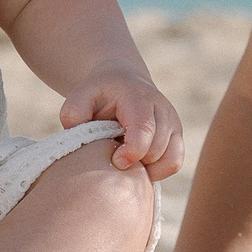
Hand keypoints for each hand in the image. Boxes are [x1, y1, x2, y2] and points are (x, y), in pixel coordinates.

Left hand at [59, 63, 183, 180]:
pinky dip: (157, 171)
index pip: (144, 130)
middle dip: (135, 162)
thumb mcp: (81, 95)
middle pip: (156, 150)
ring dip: (147, 167)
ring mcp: (173, 123)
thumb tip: (81, 137)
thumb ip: (74, 113)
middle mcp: (162, 109)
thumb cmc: (99, 94)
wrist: (123, 81)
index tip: (116, 160)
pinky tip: (138, 163)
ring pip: (170, 160)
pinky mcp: (177, 136)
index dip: (132, 153)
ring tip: (126, 156)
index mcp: (138, 98)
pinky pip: (174, 163)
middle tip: (115, 155)